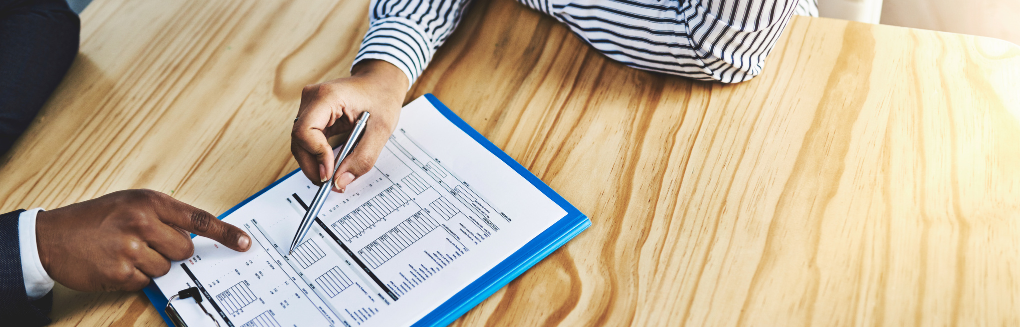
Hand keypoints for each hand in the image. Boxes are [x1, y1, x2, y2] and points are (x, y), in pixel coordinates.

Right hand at [35, 189, 250, 291]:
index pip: (198, 219)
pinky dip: (135, 276)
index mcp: (149, 202)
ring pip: (167, 267)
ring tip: (126, 250)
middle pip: (186, 249)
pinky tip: (117, 262)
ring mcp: (131, 249)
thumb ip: (163, 215)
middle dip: (173, 250)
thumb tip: (195, 234)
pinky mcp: (121, 272)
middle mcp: (142, 222)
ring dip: (152, 264)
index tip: (244, 242)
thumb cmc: (94, 218)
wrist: (52, 237)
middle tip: (148, 243)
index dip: (225, 233)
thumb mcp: (130, 204)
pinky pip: (147, 281)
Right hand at [291, 59, 408, 191]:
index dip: (315, 156)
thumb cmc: (382, 97)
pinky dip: (317, 157)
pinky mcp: (312, 116)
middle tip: (332, 184)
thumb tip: (340, 182)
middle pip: (299, 141)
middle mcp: (311, 99)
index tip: (330, 173)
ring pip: (301, 144)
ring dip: (314, 164)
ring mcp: (309, 107)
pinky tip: (330, 166)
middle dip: (313, 166)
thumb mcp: (381, 130)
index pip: (305, 131)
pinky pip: (308, 141)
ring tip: (333, 178)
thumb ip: (362, 158)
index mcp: (326, 96)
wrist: (381, 81)